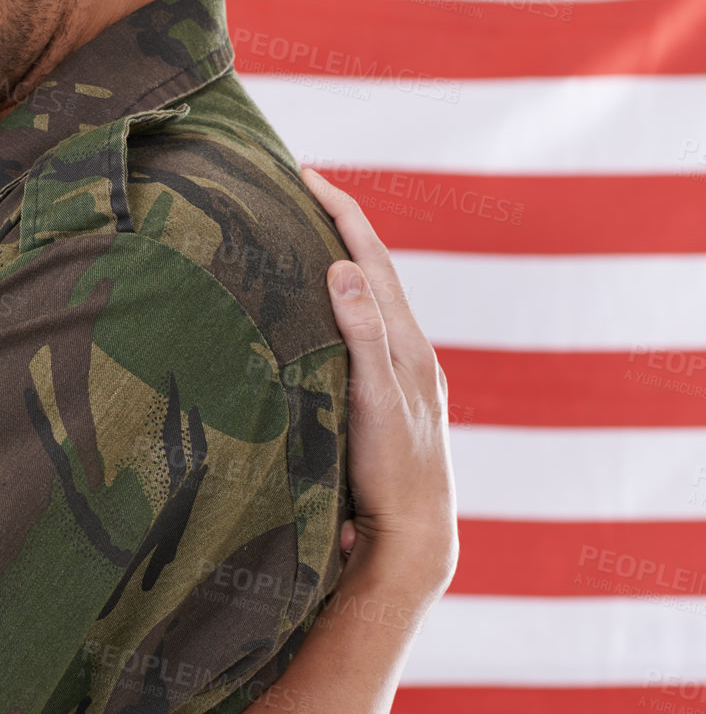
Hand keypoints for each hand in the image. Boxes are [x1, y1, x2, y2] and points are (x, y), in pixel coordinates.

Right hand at [303, 167, 458, 610]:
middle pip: (372, 272)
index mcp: (407, 344)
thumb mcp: (376, 401)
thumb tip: (342, 268)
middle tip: (300, 192)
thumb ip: (363, 336)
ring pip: (368, 304)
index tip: (306, 174)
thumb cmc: (393, 475)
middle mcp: (408, 353)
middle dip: (338, 227)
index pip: (370, 259)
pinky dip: (340, 309)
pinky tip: (322, 319)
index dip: (340, 212)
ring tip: (306, 241)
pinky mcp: (385, 401)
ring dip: (339, 266)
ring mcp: (400, 378)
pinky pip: (362, 336)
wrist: (413, 539)